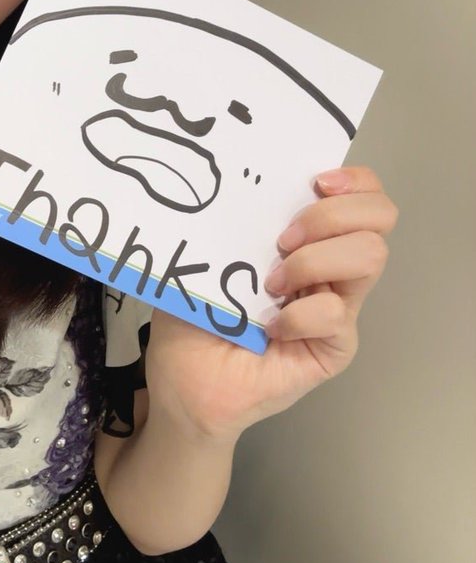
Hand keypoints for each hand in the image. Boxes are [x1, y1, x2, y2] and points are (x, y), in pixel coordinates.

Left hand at [143, 166, 397, 441]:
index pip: (362, 195)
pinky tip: (268, 328)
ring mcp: (338, 306)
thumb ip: (235, 221)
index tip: (316, 181)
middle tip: (282, 240)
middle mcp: (332, 267)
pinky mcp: (335, 346)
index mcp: (307, 238)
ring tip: (272, 284)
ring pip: (369, 256)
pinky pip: (334, 314)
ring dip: (314, 260)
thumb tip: (244, 183)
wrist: (183, 382)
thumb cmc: (194, 315)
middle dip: (330, 216)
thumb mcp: (206, 254)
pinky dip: (297, 315)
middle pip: (379, 217)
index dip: (354, 180)